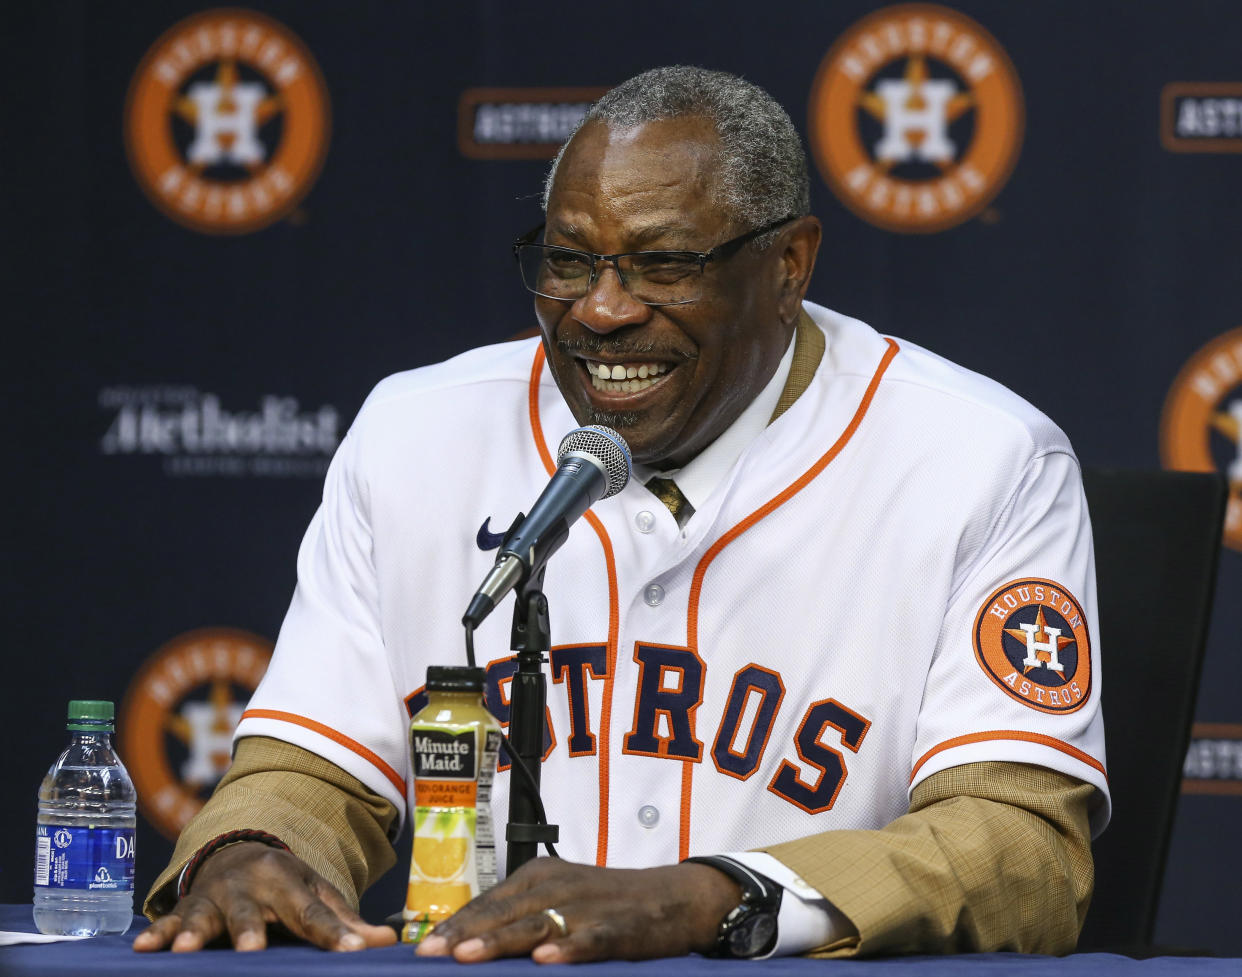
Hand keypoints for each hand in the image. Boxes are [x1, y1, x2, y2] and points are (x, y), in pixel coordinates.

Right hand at [131, 841, 396, 952]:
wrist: (238, 853)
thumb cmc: (285, 887)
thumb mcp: (316, 895)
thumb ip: (346, 923)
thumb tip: (389, 942)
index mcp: (288, 881)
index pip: (314, 913)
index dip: (334, 934)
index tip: (353, 952)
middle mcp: (249, 885)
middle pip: (252, 913)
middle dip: (251, 931)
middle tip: (252, 950)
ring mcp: (215, 896)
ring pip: (206, 915)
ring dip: (195, 931)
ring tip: (188, 949)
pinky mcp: (187, 907)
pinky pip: (168, 921)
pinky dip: (156, 933)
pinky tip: (141, 949)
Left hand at [415, 856, 740, 962]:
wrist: (672, 897)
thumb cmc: (607, 902)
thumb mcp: (559, 897)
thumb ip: (519, 915)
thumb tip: (466, 942)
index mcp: (539, 875)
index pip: (488, 901)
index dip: (455, 924)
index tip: (422, 948)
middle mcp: (558, 884)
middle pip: (503, 911)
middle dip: (463, 934)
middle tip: (428, 955)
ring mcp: (587, 905)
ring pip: (535, 924)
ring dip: (499, 941)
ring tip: (466, 957)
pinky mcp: (616, 927)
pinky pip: (588, 940)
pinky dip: (567, 949)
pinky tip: (545, 961)